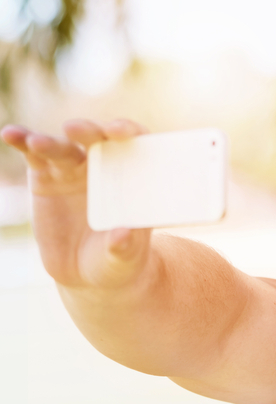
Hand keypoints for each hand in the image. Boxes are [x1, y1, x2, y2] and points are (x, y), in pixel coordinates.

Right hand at [1, 119, 152, 289]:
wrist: (86, 272)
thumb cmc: (116, 260)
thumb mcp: (124, 258)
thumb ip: (125, 246)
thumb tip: (124, 233)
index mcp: (131, 179)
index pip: (135, 145)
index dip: (128, 132)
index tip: (120, 132)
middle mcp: (103, 167)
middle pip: (96, 139)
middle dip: (87, 131)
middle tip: (76, 130)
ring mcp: (72, 169)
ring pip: (61, 147)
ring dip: (49, 142)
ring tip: (36, 143)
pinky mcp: (45, 176)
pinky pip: (33, 155)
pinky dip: (22, 141)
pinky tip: (11, 135)